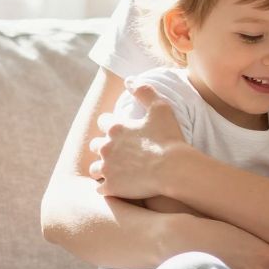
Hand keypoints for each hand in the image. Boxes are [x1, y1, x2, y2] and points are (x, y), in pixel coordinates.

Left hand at [89, 82, 187, 200]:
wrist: (173, 169)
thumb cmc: (169, 138)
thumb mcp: (160, 108)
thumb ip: (144, 91)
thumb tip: (129, 80)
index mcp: (115, 127)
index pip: (103, 121)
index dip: (110, 124)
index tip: (119, 130)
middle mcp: (106, 147)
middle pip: (95, 145)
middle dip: (104, 147)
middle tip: (116, 152)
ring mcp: (107, 168)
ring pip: (95, 168)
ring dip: (102, 168)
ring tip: (113, 171)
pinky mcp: (111, 187)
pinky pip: (100, 188)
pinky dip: (107, 187)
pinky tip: (115, 187)